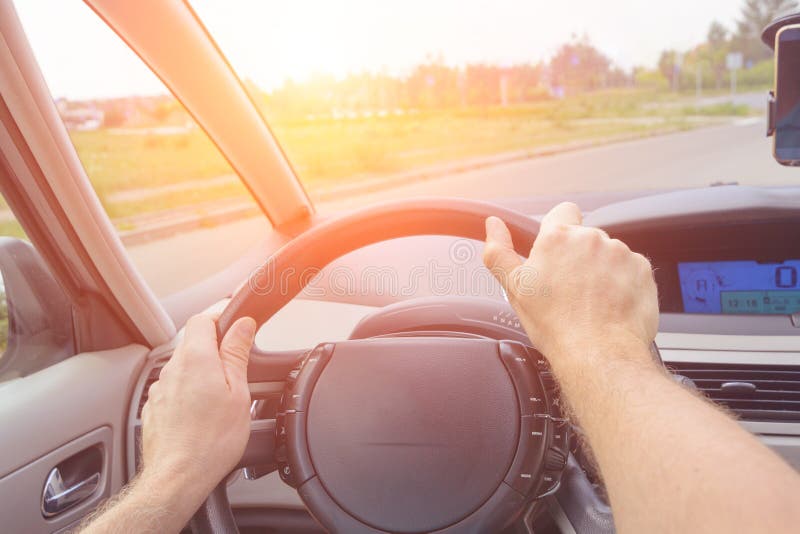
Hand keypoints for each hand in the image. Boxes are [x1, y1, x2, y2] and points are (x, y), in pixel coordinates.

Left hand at [140, 314, 256, 498]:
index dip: (221, 318)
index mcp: (196, 358)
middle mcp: (172, 369)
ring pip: (184, 367)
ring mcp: (160, 389)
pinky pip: (174, 389)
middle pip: (193, 342)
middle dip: (215, 349)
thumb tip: (242, 325)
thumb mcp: (238, 392)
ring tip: (221, 397)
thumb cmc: (211, 441)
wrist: (178, 477)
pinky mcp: (154, 408)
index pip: (203, 319)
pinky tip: (203, 414)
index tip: (237, 326)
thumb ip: (237, 353)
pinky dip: (189, 393)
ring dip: (202, 373)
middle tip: (236, 369)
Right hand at [483, 202, 657, 368]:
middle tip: (569, 288)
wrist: (598, 353)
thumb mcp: (514, 288)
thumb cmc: (557, 325)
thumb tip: (493, 226)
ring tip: (592, 300)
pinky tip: (611, 303)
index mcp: (557, 237)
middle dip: (578, 256)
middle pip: (585, 236)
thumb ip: (499, 251)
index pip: (562, 212)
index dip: (558, 232)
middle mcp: (591, 238)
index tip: (556, 254)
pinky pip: (630, 268)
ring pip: (608, 253)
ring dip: (601, 269)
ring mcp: (620, 253)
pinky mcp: (642, 270)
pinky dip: (623, 282)